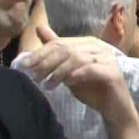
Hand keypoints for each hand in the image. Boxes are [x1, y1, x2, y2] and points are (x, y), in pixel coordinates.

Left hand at [22, 26, 138, 126]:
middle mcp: (99, 47)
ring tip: (47, 85)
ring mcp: (107, 58)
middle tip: (33, 76)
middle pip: (67, 49)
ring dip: (58, 71)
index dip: (40, 53)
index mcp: (88, 43)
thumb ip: (57, 51)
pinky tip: (66, 83)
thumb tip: (38, 29)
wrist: (114, 109)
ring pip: (77, 58)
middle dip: (46, 62)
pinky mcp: (113, 72)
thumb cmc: (92, 89)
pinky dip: (76, 75)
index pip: (60, 43)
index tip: (24, 65)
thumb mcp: (69, 70)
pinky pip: (91, 70)